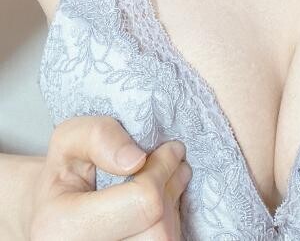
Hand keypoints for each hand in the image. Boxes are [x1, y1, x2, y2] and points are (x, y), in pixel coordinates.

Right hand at [25, 115, 191, 240]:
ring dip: (173, 205)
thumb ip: (98, 137)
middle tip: (171, 163)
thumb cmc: (66, 173)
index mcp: (64, 228)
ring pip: (166, 240)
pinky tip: (159, 203)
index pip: (143, 202)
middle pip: (158, 229)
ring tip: (165, 180)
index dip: (163, 169)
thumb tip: (136, 159)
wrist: (58, 210)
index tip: (169, 149)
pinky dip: (169, 221)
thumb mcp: (70, 139)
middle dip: (169, 189)